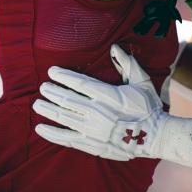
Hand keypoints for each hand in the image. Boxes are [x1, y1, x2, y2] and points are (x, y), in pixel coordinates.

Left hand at [33, 44, 168, 160]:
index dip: (63, 76)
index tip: (51, 71)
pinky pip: (66, 138)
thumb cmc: (148, 107)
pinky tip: (40, 128)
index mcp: (108, 95)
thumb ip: (128, 64)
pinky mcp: (91, 144)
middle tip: (42, 87)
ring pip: (64, 117)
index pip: (80, 83)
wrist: (154, 136)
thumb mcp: (142, 81)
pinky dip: (52, 133)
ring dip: (48, 110)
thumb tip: (114, 47)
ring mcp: (93, 129)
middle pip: (68, 99)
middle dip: (52, 92)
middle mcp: (97, 111)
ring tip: (37, 104)